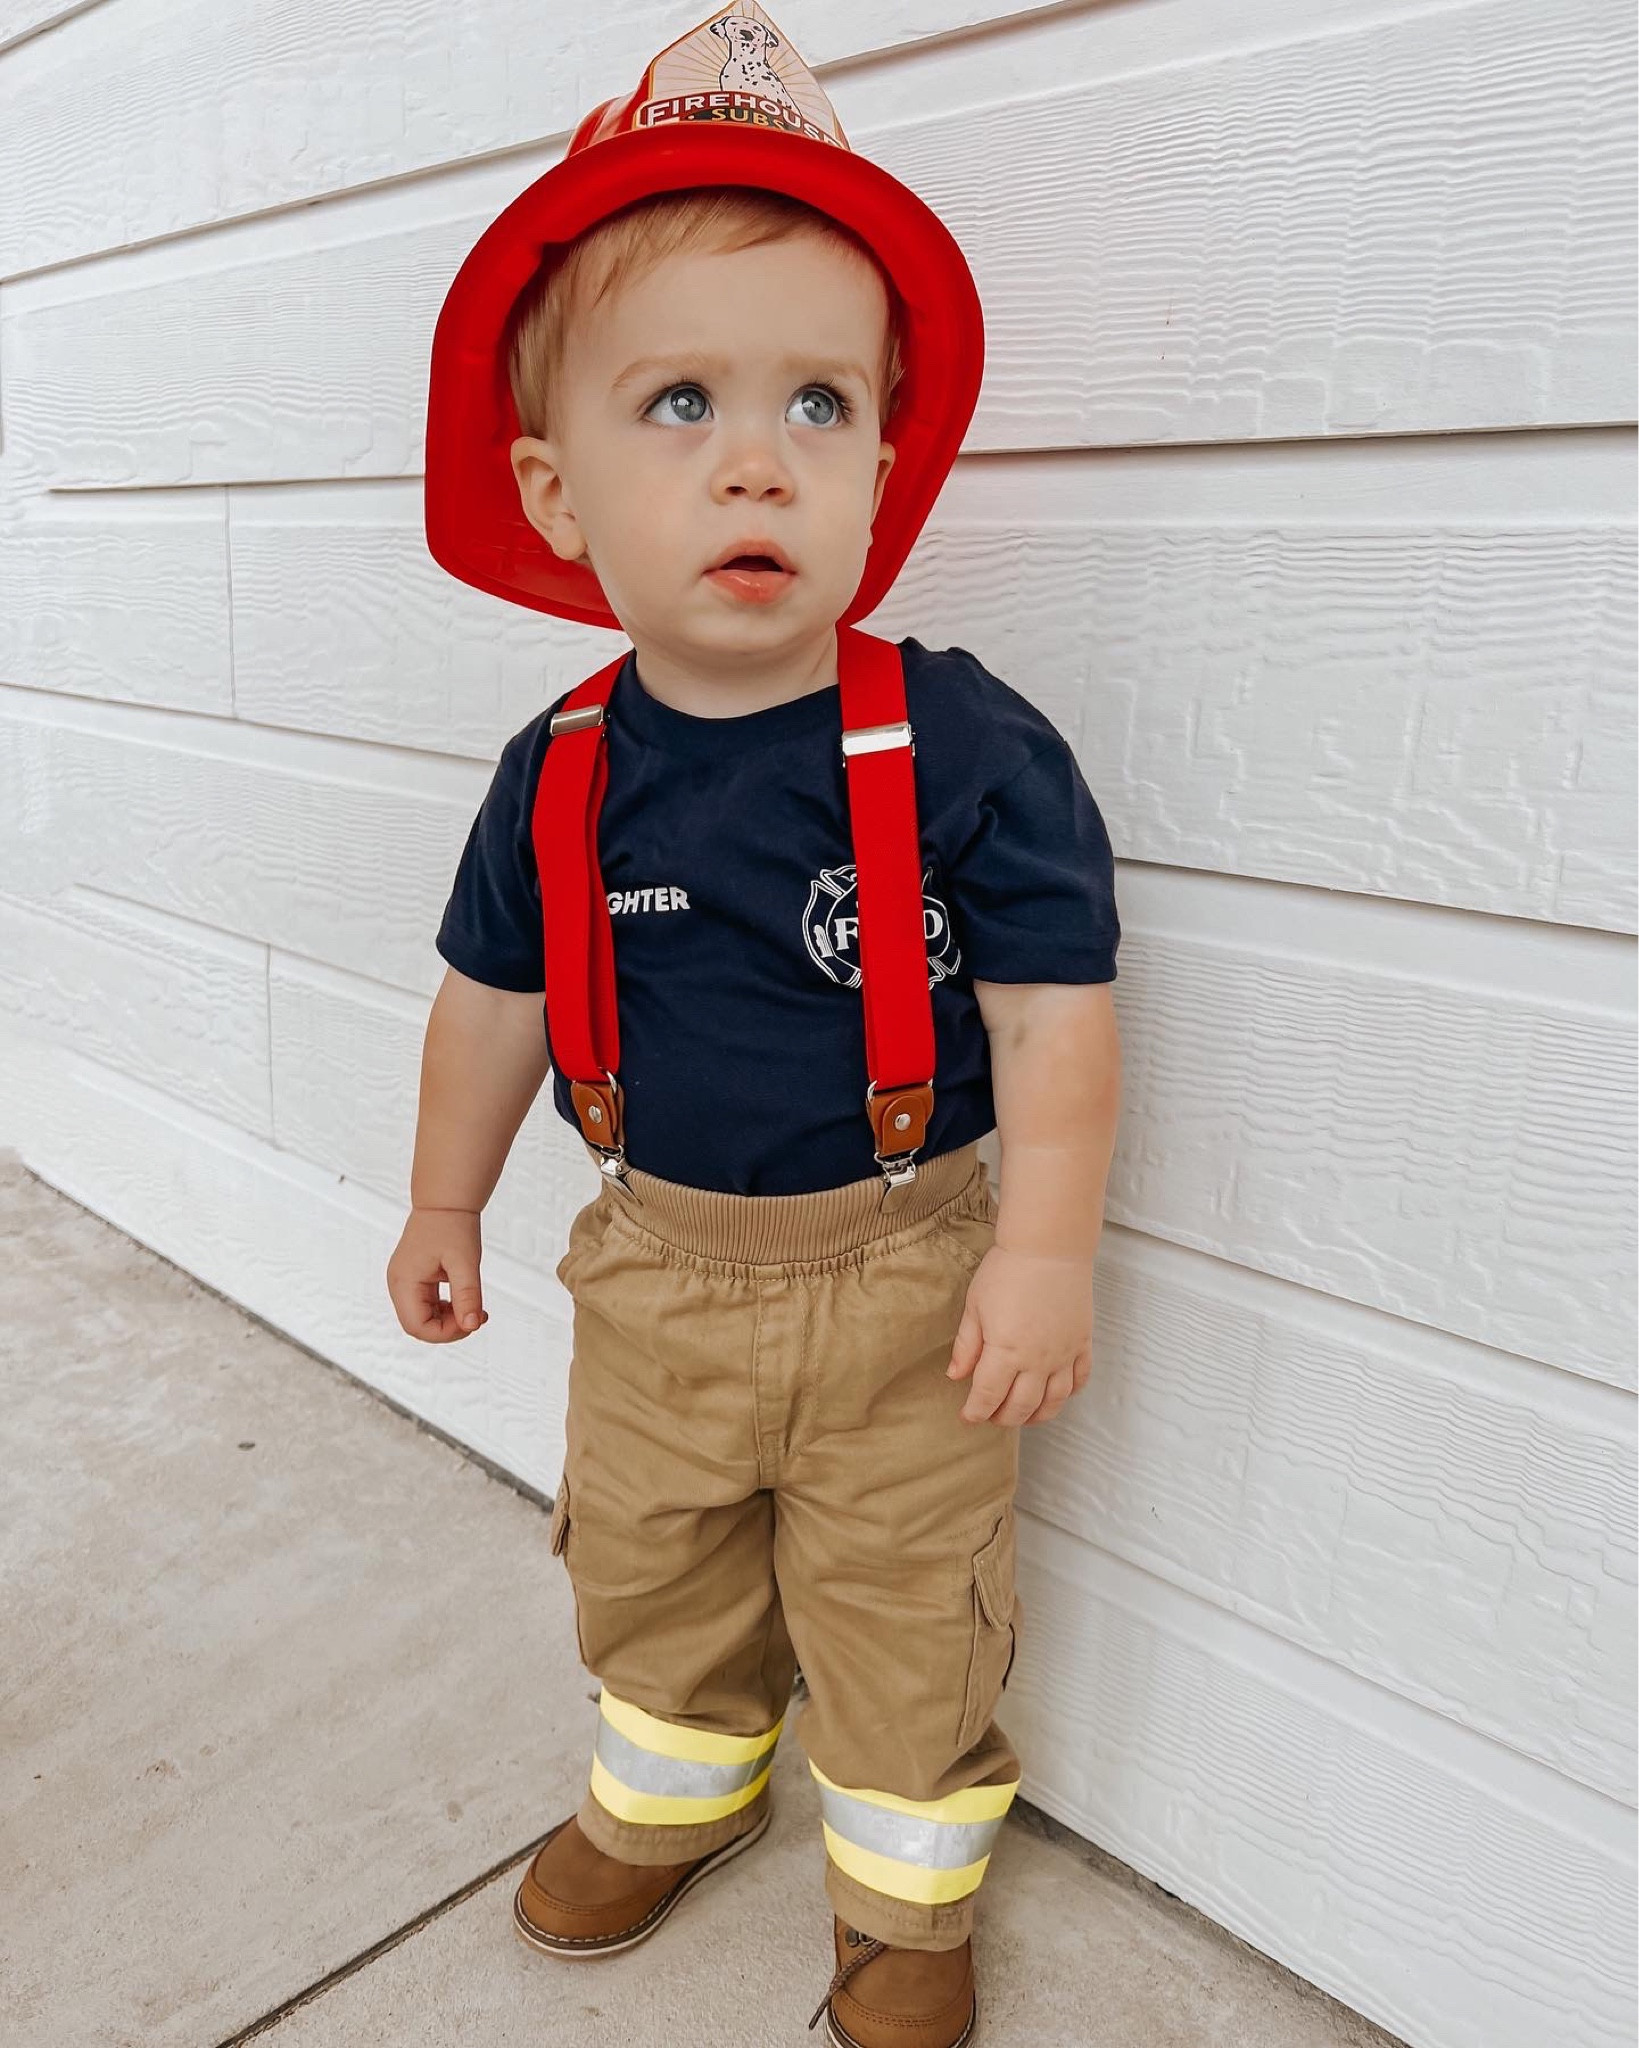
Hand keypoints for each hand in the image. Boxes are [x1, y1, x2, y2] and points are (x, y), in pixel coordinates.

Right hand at [386, 1205, 488, 1341]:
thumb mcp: (465, 1262)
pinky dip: (446, 1308)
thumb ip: (467, 1296)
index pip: (417, 1327)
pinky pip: (427, 1304)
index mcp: (404, 1281)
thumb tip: (471, 1325)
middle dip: (448, 1328)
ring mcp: (405, 1281)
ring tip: (474, 1309)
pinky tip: (464, 1301)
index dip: (446, 1333)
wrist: (446, 1201)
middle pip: (418, 1325)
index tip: (472, 1322)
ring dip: (449, 1319)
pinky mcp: (414, 1278)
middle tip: (477, 1317)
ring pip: (423, 1317)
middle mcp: (398, 1284)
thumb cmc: (453, 1224)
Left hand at [946, 1246, 1094, 1426]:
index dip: (976, 1412)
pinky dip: (1068, 1393)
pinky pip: (1079, 1380)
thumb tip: (956, 1375)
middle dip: (1003, 1418)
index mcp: (1006, 1352)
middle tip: (991, 1415)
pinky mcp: (1082, 1343)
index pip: (988, 1396)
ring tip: (1023, 1414)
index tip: (968, 1416)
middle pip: (1021, 1406)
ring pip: (1054, 1402)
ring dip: (1037, 1415)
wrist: (1049, 1247)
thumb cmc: (1008, 1270)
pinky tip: (1056, 1393)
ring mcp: (1063, 1354)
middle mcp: (1037, 1360)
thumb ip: (966, 1346)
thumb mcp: (975, 1306)